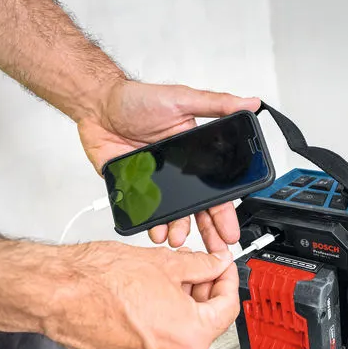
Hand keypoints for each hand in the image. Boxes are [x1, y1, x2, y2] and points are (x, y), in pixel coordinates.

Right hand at [44, 241, 239, 348]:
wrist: (57, 294)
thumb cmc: (98, 282)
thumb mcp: (164, 263)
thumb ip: (200, 265)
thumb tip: (215, 263)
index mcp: (189, 336)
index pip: (227, 307)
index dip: (227, 278)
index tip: (222, 265)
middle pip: (206, 321)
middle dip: (205, 289)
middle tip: (198, 264)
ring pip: (184, 330)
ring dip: (185, 302)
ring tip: (170, 273)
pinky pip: (162, 339)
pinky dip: (166, 316)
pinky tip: (155, 291)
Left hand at [77, 80, 259, 252]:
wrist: (98, 106)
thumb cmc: (138, 99)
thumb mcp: (182, 99)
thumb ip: (217, 104)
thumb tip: (249, 102)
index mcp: (194, 154)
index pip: (215, 190)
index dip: (224, 212)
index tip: (231, 230)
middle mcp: (177, 172)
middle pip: (197, 209)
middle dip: (208, 232)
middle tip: (215, 249)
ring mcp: (155, 182)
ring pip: (171, 214)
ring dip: (177, 229)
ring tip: (178, 239)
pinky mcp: (133, 188)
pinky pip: (143, 211)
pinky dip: (149, 223)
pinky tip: (155, 230)